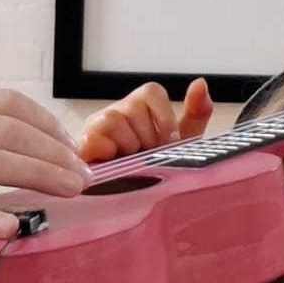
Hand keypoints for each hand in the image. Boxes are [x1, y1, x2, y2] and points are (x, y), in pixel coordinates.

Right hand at [76, 78, 212, 162]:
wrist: (132, 199)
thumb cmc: (154, 168)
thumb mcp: (182, 143)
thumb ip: (196, 113)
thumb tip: (201, 83)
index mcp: (140, 108)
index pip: (152, 91)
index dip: (164, 117)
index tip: (169, 141)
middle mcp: (117, 112)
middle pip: (134, 107)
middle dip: (148, 138)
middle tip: (147, 156)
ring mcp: (97, 126)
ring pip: (114, 120)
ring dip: (129, 146)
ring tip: (130, 163)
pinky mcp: (83, 145)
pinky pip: (95, 138)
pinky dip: (109, 153)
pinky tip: (115, 165)